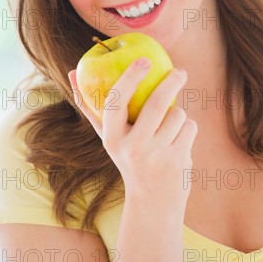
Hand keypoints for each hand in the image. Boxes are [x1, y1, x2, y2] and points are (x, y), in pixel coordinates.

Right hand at [68, 59, 197, 209]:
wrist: (153, 201)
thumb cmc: (128, 158)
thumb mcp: (109, 137)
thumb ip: (91, 107)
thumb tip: (72, 72)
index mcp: (112, 139)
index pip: (116, 101)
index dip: (129, 77)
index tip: (144, 60)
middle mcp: (132, 148)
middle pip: (156, 103)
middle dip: (172, 81)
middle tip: (180, 71)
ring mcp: (156, 156)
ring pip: (178, 114)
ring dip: (179, 114)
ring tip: (169, 130)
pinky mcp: (178, 160)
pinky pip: (190, 126)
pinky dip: (187, 128)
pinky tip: (178, 142)